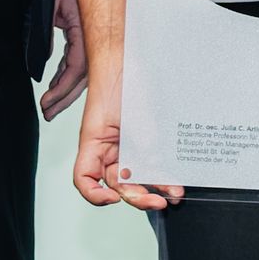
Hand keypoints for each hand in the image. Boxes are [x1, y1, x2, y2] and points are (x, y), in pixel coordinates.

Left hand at [40, 0, 88, 120]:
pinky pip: (77, 62)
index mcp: (86, 28)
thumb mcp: (50, 2)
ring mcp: (89, 36)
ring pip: (81, 72)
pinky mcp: (83, 36)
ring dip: (66, 91)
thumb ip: (46, 33)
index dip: (62, 88)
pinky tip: (55, 87)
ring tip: (50, 108)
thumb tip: (47, 61)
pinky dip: (66, 77)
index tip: (46, 102)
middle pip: (83, 76)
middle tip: (48, 113)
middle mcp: (93, 36)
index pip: (78, 67)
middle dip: (65, 98)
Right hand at [71, 69, 182, 210]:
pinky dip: (162, 171)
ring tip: (174, 193)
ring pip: (138, 175)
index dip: (94, 196)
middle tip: (158, 200)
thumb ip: (142, 142)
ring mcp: (126, 145)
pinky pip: (150, 161)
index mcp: (94, 144)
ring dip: (155, 186)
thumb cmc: (119, 79)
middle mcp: (108, 149)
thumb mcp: (132, 114)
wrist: (130, 59)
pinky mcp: (143, 140)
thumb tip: (153, 167)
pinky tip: (174, 178)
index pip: (84, 179)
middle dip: (138, 195)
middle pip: (117, 184)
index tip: (113, 199)